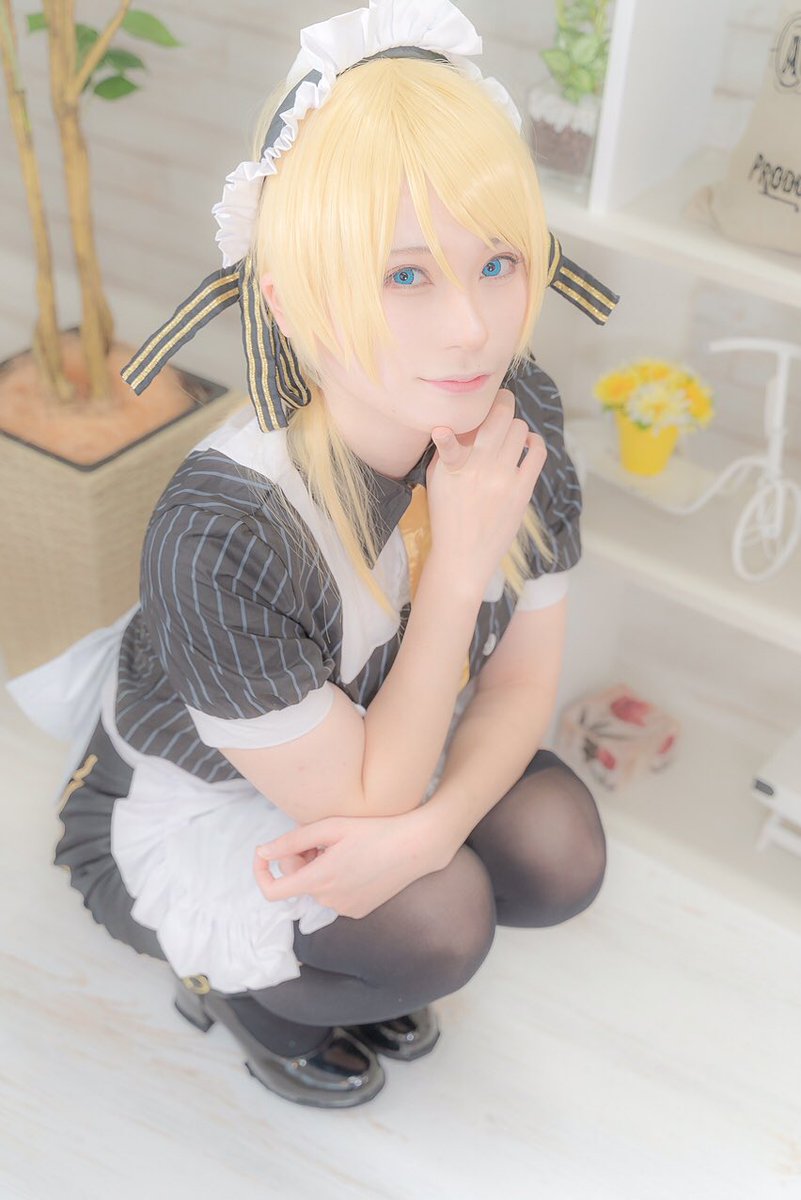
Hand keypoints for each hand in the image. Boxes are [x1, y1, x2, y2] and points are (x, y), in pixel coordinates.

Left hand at [252, 808, 440, 918]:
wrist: (415, 847)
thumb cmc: (373, 830)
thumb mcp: (329, 827)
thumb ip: (290, 842)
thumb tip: (262, 852)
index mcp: (319, 879)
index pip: (273, 890)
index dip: (261, 873)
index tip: (264, 855)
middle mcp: (329, 900)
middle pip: (297, 882)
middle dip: (298, 860)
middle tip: (320, 838)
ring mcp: (345, 909)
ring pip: (316, 888)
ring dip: (318, 868)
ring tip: (342, 847)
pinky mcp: (359, 911)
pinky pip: (334, 895)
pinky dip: (335, 879)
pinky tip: (355, 861)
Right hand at [425, 388, 546, 591]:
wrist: (463, 556)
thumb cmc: (446, 516)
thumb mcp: (437, 480)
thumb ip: (448, 450)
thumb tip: (461, 422)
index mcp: (453, 463)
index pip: (465, 422)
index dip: (479, 403)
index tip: (480, 398)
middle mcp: (479, 467)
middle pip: (501, 417)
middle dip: (502, 406)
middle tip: (499, 407)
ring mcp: (503, 478)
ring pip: (520, 430)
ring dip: (515, 427)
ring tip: (508, 434)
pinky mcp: (521, 490)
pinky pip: (537, 452)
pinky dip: (534, 442)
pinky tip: (527, 444)